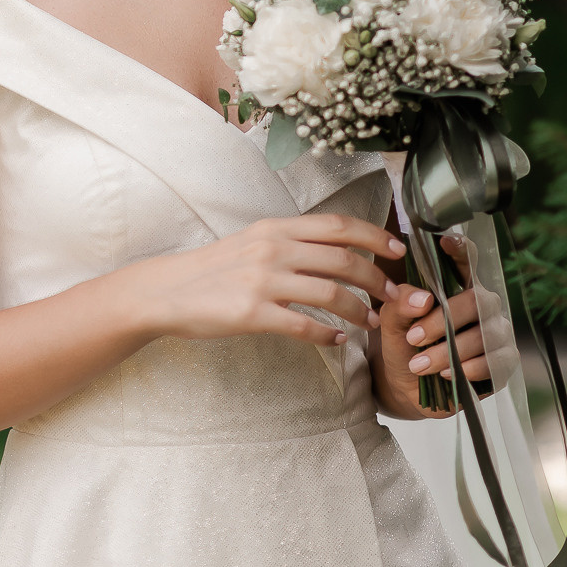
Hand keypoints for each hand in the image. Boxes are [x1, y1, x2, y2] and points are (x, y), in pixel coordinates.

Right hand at [118, 214, 398, 347]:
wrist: (167, 291)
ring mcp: (262, 281)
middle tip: (394, 295)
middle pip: (343, 259)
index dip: (375, 236)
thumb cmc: (212, 269)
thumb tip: (336, 248)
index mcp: (274, 228)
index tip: (398, 250)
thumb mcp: (252, 241)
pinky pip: (304, 326)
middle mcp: (272, 249)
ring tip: (371, 322)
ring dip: (360, 311)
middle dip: (378, 279)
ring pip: (331, 294)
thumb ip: (291, 241)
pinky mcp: (252, 313)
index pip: (338, 225)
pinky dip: (327, 335)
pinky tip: (336, 341)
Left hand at [372, 234, 488, 419]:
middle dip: (441, 321)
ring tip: (419, 365)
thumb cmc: (404, 345)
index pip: (466, 260)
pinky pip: (495, 362)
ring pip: (483, 335)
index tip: (445, 241)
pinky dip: (468, 368)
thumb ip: (401, 303)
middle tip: (413, 338)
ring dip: (448, 352)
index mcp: (456, 286)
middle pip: (475, 301)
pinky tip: (447, 374)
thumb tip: (424, 299)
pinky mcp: (504, 361)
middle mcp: (483, 304)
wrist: (407, 386)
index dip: (461, 249)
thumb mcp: (392, 323)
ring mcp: (497, 332)